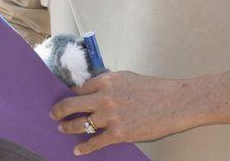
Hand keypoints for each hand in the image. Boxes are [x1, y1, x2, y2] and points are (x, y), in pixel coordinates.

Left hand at [51, 71, 194, 154]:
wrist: (176, 103)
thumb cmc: (154, 90)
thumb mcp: (127, 78)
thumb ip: (108, 84)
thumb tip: (94, 90)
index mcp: (106, 81)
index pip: (79, 88)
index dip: (70, 95)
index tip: (64, 99)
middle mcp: (104, 97)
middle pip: (72, 104)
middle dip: (59, 110)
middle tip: (53, 114)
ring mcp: (110, 116)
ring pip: (80, 123)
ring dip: (68, 127)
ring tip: (62, 128)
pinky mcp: (118, 133)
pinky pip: (95, 142)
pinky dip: (84, 147)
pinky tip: (77, 150)